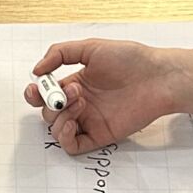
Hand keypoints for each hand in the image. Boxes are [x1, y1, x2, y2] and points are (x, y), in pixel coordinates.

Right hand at [25, 39, 192, 156]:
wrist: (158, 77)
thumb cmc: (131, 59)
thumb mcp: (91, 47)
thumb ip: (60, 53)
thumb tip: (36, 70)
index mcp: (76, 82)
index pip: (45, 94)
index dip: (35, 94)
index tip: (37, 88)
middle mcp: (80, 103)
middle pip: (48, 112)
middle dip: (51, 103)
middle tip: (70, 91)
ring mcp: (89, 120)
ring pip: (56, 129)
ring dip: (60, 116)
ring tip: (80, 100)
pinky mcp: (99, 135)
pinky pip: (72, 145)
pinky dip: (65, 137)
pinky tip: (74, 122)